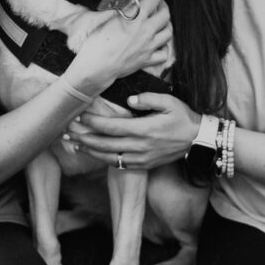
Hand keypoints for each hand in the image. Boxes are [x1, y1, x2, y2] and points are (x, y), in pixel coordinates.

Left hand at [65, 92, 200, 169]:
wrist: (197, 140)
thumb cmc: (183, 117)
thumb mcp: (169, 102)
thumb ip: (148, 99)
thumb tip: (129, 100)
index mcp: (144, 129)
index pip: (112, 127)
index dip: (93, 123)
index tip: (79, 117)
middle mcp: (140, 146)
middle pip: (105, 143)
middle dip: (84, 137)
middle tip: (66, 132)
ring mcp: (141, 158)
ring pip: (109, 157)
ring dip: (90, 150)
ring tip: (73, 144)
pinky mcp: (144, 165)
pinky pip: (120, 164)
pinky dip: (104, 160)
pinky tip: (94, 154)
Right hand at [68, 0, 172, 95]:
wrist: (94, 68)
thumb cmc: (95, 43)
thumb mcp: (105, 17)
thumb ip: (119, 6)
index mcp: (135, 18)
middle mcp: (146, 31)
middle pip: (165, 14)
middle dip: (162, 5)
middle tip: (157, 2)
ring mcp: (148, 46)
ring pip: (168, 32)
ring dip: (166, 24)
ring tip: (160, 20)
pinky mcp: (147, 60)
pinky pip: (164, 54)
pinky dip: (164, 47)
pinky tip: (159, 43)